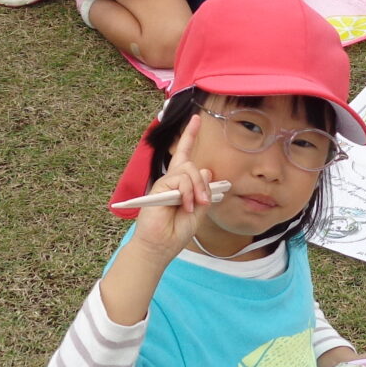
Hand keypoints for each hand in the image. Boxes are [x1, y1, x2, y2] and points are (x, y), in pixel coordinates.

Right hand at [123, 115, 215, 261]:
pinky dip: (187, 192)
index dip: (190, 136)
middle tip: (204, 201)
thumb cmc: (176, 232)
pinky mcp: (159, 188)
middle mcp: (172, 181)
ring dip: (197, 188)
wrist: (159, 247)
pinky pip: (180, 180)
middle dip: (202, 181)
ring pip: (188, 170)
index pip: (185, 156)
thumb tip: (206, 170)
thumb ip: (203, 192)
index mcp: (181, 185)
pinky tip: (185, 206)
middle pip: (191, 164)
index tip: (195, 119)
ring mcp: (165, 183)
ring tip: (195, 205)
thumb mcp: (198, 212)